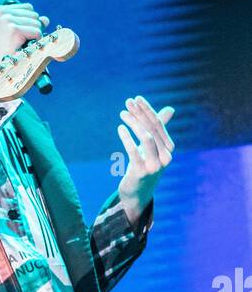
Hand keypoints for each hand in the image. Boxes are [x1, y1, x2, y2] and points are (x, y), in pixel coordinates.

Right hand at [0, 1, 49, 66]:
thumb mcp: (13, 35)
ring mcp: (8, 20)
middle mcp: (3, 12)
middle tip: (18, 44)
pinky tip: (21, 49)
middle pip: (34, 15)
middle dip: (32, 30)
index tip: (17, 37)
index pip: (29, 8)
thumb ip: (29, 24)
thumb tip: (45, 19)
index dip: (29, 24)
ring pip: (37, 23)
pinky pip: (37, 32)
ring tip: (18, 47)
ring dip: (33, 37)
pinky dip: (34, 42)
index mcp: (0, 10)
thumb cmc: (0, 55)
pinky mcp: (14, 30)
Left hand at [117, 96, 174, 224]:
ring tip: (122, 114)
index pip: (158, 124)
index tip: (135, 99)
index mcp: (168, 148)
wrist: (137, 193)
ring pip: (146, 137)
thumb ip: (159, 128)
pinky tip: (120, 128)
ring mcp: (155, 165)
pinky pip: (134, 151)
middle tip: (127, 103)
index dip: (147, 110)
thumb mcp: (152, 146)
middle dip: (140, 113)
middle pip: (152, 129)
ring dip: (133, 123)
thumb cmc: (144, 165)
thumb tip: (171, 109)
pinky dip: (127, 137)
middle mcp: (165, 156)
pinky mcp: (142, 172)